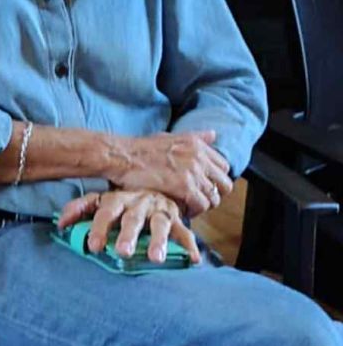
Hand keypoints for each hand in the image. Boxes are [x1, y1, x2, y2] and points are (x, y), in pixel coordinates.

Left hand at [59, 189, 201, 263]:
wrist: (156, 184)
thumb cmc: (124, 199)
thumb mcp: (102, 200)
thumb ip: (80, 208)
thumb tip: (60, 223)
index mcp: (118, 198)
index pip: (105, 212)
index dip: (98, 228)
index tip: (93, 247)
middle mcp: (139, 203)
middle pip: (132, 219)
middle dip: (127, 235)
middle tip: (122, 252)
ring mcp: (159, 210)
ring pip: (160, 224)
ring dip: (158, 241)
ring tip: (155, 259)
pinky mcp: (176, 218)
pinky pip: (185, 232)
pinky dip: (189, 246)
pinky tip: (193, 260)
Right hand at [109, 130, 232, 216]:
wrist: (120, 155)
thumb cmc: (139, 148)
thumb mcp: (169, 136)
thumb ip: (194, 137)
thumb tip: (213, 135)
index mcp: (197, 144)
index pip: (224, 167)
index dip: (215, 179)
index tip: (203, 186)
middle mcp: (199, 156)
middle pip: (224, 184)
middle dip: (214, 194)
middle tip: (198, 199)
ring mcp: (193, 172)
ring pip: (214, 197)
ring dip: (202, 204)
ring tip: (188, 206)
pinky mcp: (184, 186)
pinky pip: (201, 204)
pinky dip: (194, 211)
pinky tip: (181, 209)